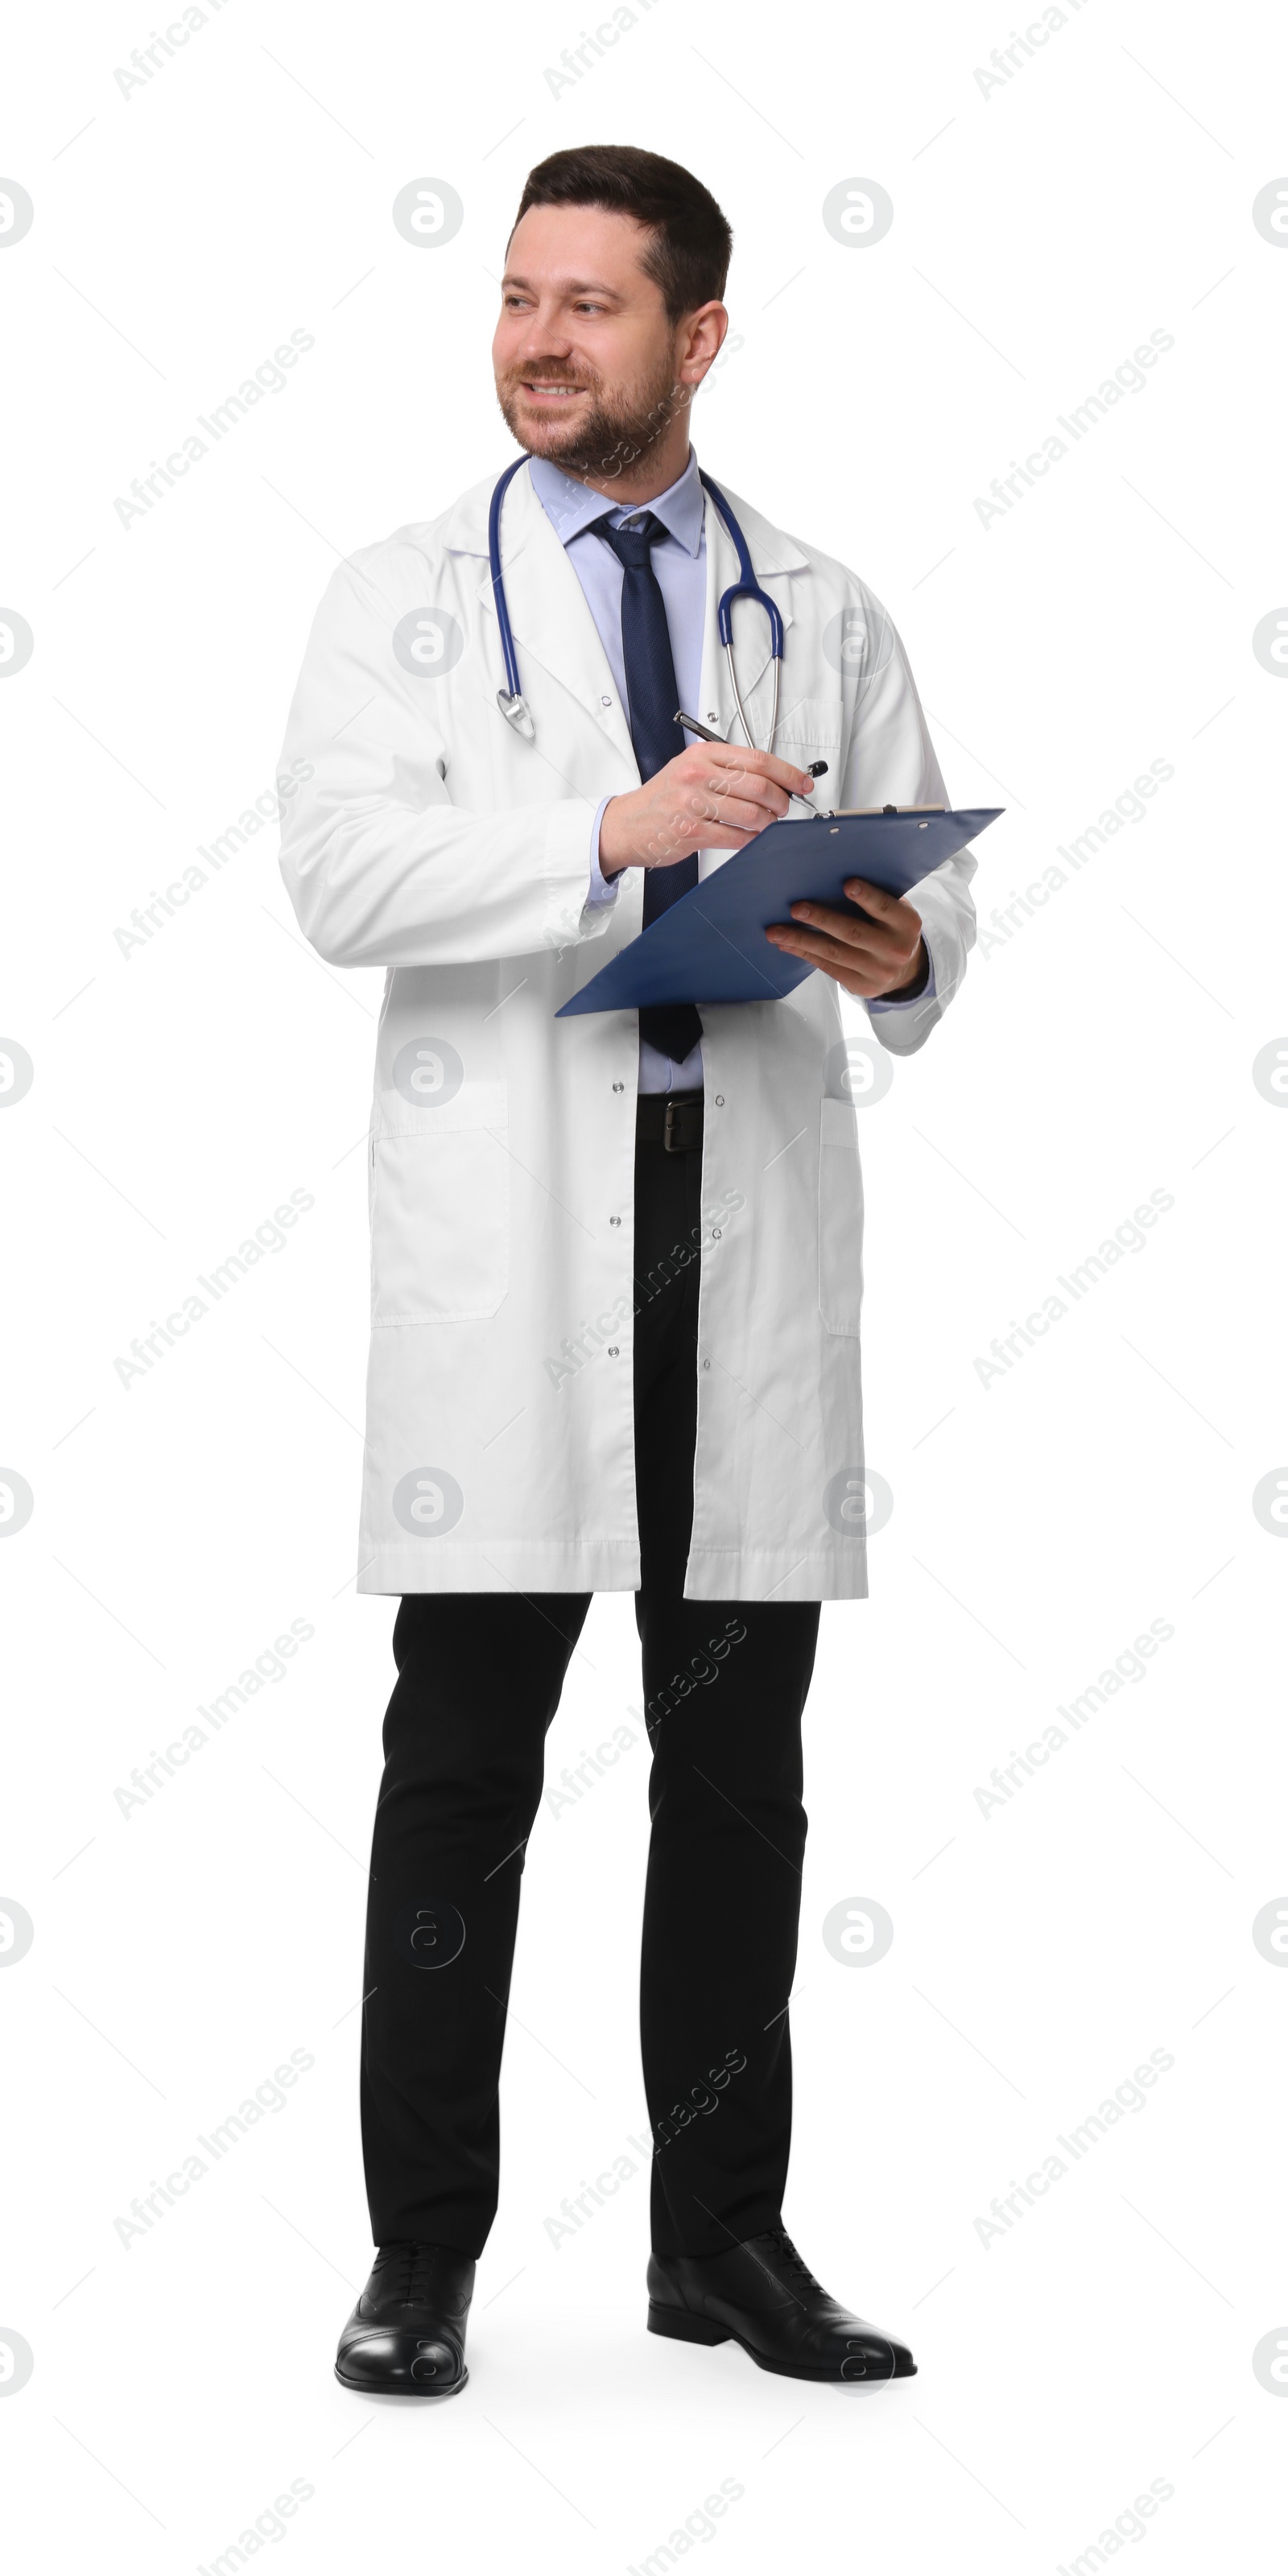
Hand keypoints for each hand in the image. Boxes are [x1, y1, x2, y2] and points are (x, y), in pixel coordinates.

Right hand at [599, 743, 814, 876]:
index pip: (758, 759)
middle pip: (760, 786)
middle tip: (783, 808)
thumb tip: (772, 778)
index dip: (788, 773)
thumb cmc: (663, 798)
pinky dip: (751, 840)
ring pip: (752, 814)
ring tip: (766, 825)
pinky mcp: (691, 831)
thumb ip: (727, 768)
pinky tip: (751, 839)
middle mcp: (698, 775)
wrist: (626, 824)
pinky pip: (736, 837)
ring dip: (768, 824)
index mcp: (703, 754)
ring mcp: (693, 803)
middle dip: (781, 801)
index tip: (802, 783)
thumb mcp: (691, 769)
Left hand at [766, 876, 926, 999]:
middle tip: (796, 908)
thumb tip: (830, 879)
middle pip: (852, 932)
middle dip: (821, 919)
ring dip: (802, 939)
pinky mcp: (860, 986)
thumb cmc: (890, 928)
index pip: (885, 908)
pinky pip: (827, 967)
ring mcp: (877, 971)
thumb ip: (875, 898)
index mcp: (906, 924)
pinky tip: (786, 943)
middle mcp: (894, 950)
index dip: (867, 897)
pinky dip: (804, 953)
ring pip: (834, 953)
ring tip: (776, 931)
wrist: (905, 970)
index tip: (847, 884)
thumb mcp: (894, 911)